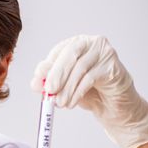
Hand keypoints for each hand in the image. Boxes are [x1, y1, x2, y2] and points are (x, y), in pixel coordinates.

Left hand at [31, 35, 147, 147]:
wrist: (111, 104)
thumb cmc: (87, 90)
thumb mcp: (64, 86)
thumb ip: (49, 82)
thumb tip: (35, 83)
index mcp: (76, 43)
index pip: (59, 50)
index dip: (48, 66)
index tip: (38, 80)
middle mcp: (90, 43)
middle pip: (70, 54)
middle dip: (56, 73)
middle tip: (48, 90)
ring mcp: (104, 53)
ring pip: (80, 68)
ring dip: (67, 88)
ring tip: (59, 103)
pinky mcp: (112, 66)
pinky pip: (91, 78)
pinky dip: (77, 92)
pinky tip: (70, 103)